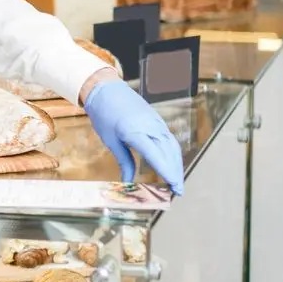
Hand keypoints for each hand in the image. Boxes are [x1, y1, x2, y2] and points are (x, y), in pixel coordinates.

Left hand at [83, 79, 184, 194]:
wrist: (106, 89)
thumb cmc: (104, 114)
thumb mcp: (110, 140)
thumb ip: (123, 161)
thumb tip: (127, 181)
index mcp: (136, 132)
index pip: (156, 155)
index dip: (167, 172)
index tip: (174, 187)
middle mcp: (150, 126)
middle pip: (169, 153)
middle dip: (175, 172)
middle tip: (178, 191)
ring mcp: (156, 122)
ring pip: (172, 146)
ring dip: (177, 164)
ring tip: (177, 181)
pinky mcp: (157, 119)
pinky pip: (169, 138)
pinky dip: (173, 153)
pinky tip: (172, 163)